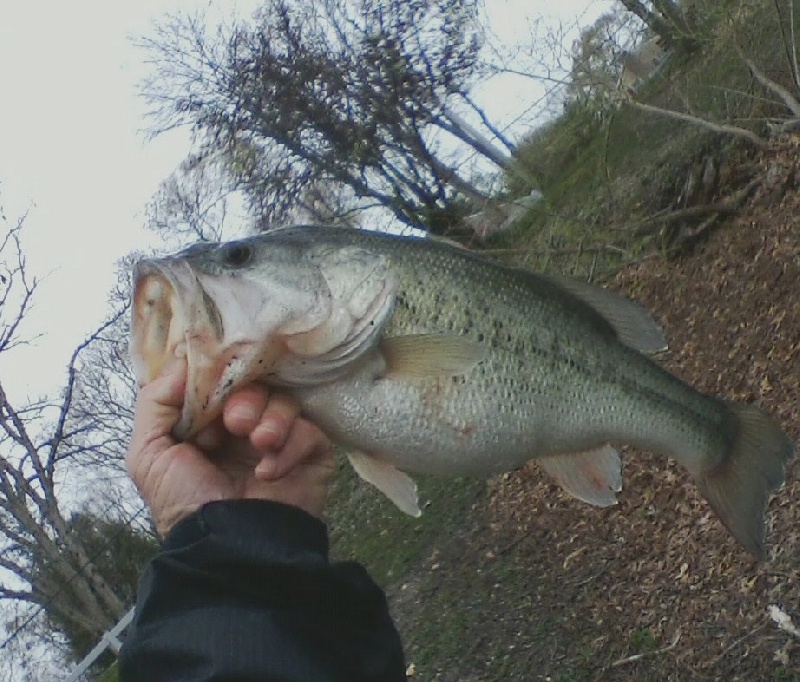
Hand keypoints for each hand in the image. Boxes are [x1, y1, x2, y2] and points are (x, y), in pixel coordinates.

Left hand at [126, 359, 333, 535]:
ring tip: (258, 443)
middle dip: (245, 398)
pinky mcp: (311, 454)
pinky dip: (290, 446)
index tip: (209, 393)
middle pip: (256, 384)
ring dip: (271, 418)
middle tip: (235, 422)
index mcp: (209, 423)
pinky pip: (309, 430)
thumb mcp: (149, 453)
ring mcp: (280, 441)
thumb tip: (183, 361)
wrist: (226, 547)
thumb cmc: (184, 502)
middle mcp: (244, 428)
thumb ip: (155, 402)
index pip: (222, 380)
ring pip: (285, 402)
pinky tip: (269, 472)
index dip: (217, 379)